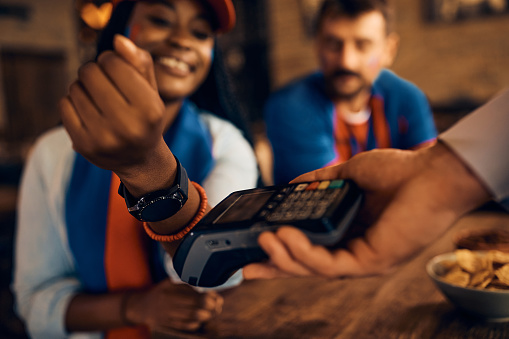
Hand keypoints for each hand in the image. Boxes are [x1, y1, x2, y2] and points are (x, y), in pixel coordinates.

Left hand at [59, 35, 167, 177]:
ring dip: (84, 87)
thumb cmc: (145, 117)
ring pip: (75, 87)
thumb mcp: (151, 90)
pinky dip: (73, 102)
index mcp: (149, 109)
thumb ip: (139, 62)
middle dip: (95, 71)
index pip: (113, 63)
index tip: (116, 69)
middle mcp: (127, 126)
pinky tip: (88, 112)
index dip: (111, 60)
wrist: (140, 160)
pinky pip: (64, 105)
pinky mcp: (83, 145)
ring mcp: (103, 138)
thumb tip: (118, 40)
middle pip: (90, 72)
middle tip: (105, 84)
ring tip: (99, 100)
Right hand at [125, 279, 222, 332]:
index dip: (209, 298)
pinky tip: (200, 318)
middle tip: (217, 305)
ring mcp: (169, 316)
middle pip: (196, 310)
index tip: (215, 297)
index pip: (195, 297)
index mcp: (171, 291)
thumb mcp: (170, 283)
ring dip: (206, 316)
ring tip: (211, 311)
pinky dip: (197, 323)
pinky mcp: (170, 325)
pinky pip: (187, 326)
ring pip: (193, 319)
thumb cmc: (160, 291)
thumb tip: (207, 292)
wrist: (142, 307)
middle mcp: (169, 305)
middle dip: (211, 308)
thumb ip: (187, 286)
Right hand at [243, 143, 490, 278]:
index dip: (281, 251)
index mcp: (347, 231)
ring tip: (263, 242)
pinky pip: (329, 264)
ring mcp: (361, 259)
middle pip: (305, 265)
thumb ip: (319, 183)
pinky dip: (304, 253)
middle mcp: (352, 250)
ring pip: (313, 269)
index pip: (309, 247)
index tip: (255, 248)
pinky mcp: (370, 262)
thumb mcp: (346, 176)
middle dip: (274, 267)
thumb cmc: (397, 173)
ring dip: (284, 258)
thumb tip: (292, 185)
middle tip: (245, 266)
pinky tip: (287, 237)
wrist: (431, 173)